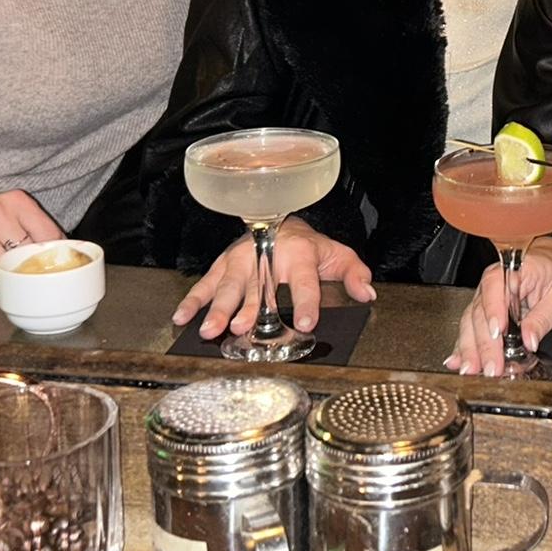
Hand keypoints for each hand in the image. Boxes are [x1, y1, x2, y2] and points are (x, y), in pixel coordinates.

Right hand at [0, 190, 61, 274]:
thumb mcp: (11, 216)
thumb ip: (36, 230)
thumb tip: (67, 250)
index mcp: (16, 201)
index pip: (49, 234)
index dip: (50, 254)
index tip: (47, 263)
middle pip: (26, 253)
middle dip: (23, 265)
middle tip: (14, 265)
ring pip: (2, 266)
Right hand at [172, 217, 375, 339]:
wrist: (278, 221)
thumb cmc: (308, 246)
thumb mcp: (336, 255)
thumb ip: (354, 273)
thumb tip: (367, 293)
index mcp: (299, 255)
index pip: (304, 281)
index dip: (306, 302)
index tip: (306, 323)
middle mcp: (267, 256)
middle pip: (259, 287)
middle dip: (250, 309)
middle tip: (243, 328)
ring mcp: (242, 261)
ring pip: (229, 286)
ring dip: (218, 308)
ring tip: (211, 329)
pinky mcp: (223, 265)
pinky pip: (205, 284)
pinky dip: (192, 300)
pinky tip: (183, 317)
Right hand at [446, 238, 551, 376]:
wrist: (548, 262)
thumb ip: (543, 317)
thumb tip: (530, 340)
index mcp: (510, 270)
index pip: (495, 287)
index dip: (493, 310)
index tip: (497, 333)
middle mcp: (491, 284)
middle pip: (479, 311)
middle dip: (483, 343)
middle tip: (490, 367)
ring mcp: (483, 298)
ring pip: (469, 323)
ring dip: (469, 349)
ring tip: (471, 370)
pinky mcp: (482, 312)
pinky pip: (469, 329)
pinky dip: (462, 347)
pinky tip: (456, 362)